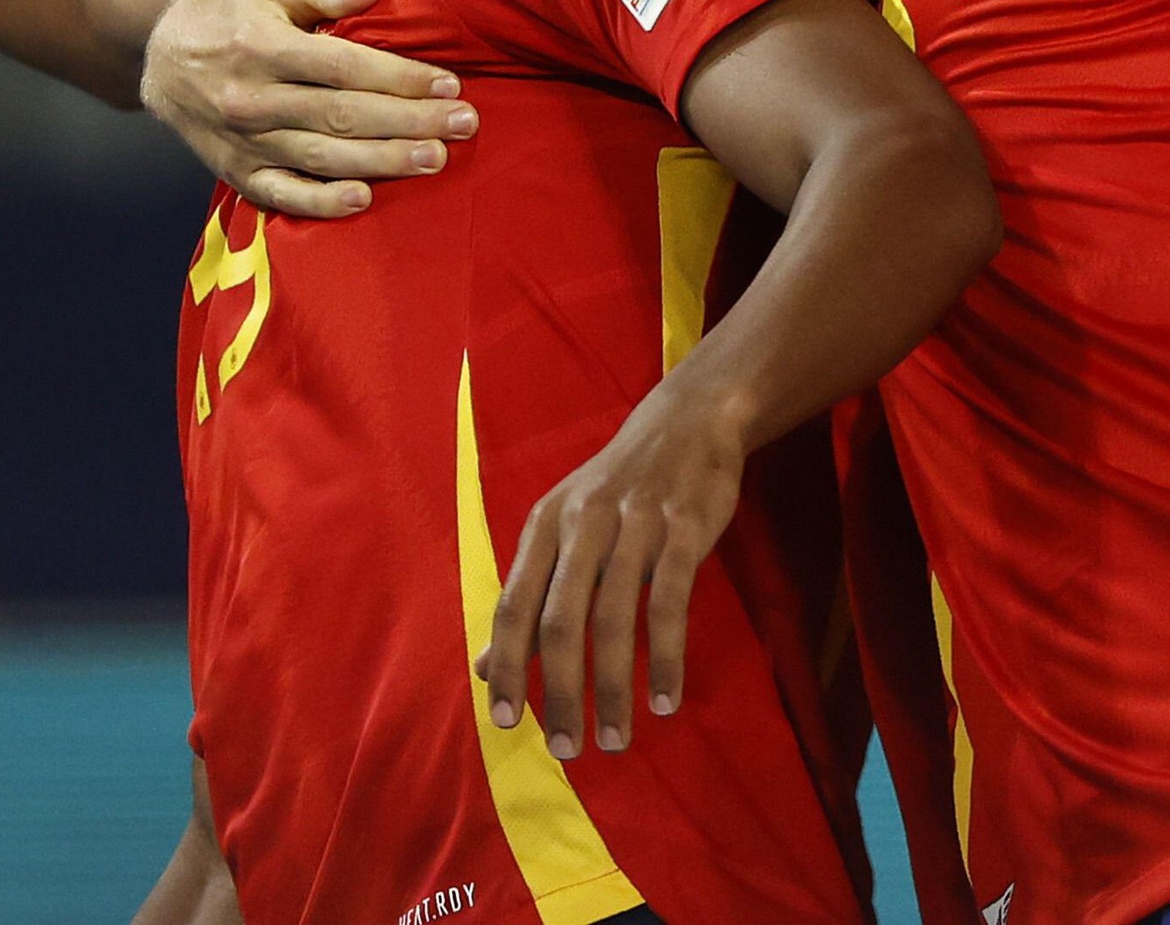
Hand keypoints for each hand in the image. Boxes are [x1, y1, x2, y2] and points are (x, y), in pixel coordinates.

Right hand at [139, 0, 477, 217]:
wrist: (159, 60)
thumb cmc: (232, 16)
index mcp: (261, 46)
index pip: (343, 66)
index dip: (399, 77)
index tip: (449, 84)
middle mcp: (250, 98)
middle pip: (342, 114)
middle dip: (409, 120)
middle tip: (464, 124)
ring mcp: (243, 141)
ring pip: (322, 156)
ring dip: (382, 161)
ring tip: (435, 159)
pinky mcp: (237, 173)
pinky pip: (282, 194)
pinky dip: (321, 202)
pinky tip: (364, 200)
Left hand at [475, 377, 748, 758]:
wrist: (686, 421)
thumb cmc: (615, 487)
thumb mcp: (562, 529)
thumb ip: (527, 597)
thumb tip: (482, 666)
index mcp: (545, 525)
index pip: (514, 605)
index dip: (507, 665)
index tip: (504, 722)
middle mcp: (583, 524)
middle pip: (561, 620)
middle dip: (561, 692)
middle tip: (567, 750)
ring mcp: (636, 525)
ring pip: (615, 619)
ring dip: (615, 688)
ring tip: (618, 739)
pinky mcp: (684, 528)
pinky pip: (671, 603)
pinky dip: (666, 657)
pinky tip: (665, 699)